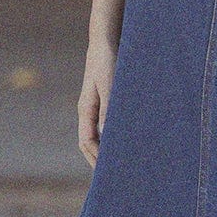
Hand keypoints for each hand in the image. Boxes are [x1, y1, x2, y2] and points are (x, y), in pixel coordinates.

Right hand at [78, 39, 115, 166]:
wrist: (107, 40)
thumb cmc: (108, 60)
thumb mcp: (109, 86)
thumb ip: (109, 110)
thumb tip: (108, 137)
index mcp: (85, 109)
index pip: (87, 142)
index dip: (97, 158)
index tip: (110, 173)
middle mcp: (90, 111)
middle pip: (91, 143)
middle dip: (101, 159)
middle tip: (117, 176)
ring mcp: (98, 106)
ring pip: (100, 135)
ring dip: (109, 149)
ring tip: (125, 163)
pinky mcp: (108, 101)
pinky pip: (110, 124)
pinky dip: (116, 135)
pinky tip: (131, 140)